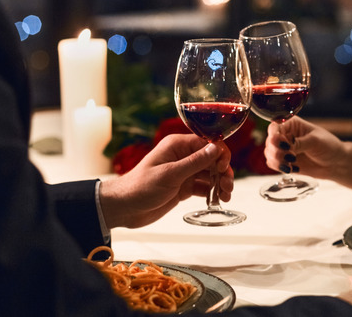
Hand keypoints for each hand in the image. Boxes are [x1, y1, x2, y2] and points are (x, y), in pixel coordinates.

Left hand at [99, 134, 233, 228]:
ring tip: (225, 196)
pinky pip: (203, 186)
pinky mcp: (183, 187)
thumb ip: (195, 162)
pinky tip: (217, 200)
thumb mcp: (171, 174)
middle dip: (223, 172)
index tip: (223, 168)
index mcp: (178, 146)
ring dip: (220, 183)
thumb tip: (216, 148)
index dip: (220, 154)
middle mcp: (182, 156)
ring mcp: (183, 172)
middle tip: (227, 186)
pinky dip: (212, 192)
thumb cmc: (141, 187)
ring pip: (210, 174)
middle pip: (212, 159)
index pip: (208, 143)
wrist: (125, 207)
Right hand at [264, 117, 344, 177]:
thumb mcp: (315, 141)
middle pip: (270, 141)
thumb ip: (299, 143)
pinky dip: (279, 167)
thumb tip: (285, 145)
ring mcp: (284, 149)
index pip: (275, 127)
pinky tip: (292, 168)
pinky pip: (273, 164)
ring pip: (269, 154)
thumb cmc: (329, 146)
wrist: (336, 163)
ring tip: (291, 164)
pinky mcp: (284, 161)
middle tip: (291, 157)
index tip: (282, 145)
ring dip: (277, 161)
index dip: (275, 137)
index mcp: (292, 124)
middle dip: (276, 151)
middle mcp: (286, 135)